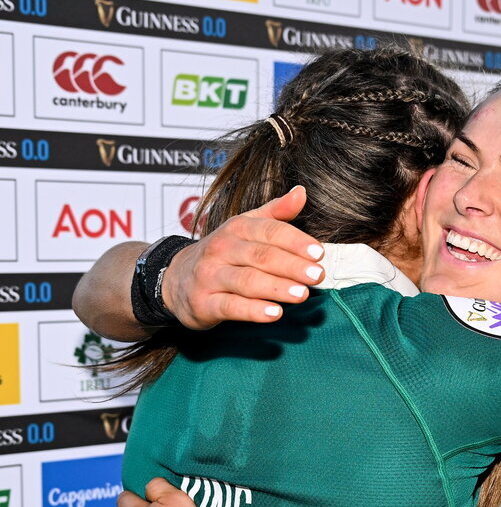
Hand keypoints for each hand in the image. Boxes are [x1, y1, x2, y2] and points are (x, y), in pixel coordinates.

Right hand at [162, 186, 325, 329]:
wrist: (175, 280)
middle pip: (261, 256)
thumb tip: (302, 192)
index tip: (318, 253)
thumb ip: (275, 213)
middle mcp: (221, 249)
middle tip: (316, 275)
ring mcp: (210, 276)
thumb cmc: (222, 255)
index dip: (295, 241)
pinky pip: (231, 307)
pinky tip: (274, 314)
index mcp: (236, 228)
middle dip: (292, 265)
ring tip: (302, 294)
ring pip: (247, 281)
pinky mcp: (204, 303)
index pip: (270, 231)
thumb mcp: (245, 228)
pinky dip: (254, 311)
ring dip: (277, 287)